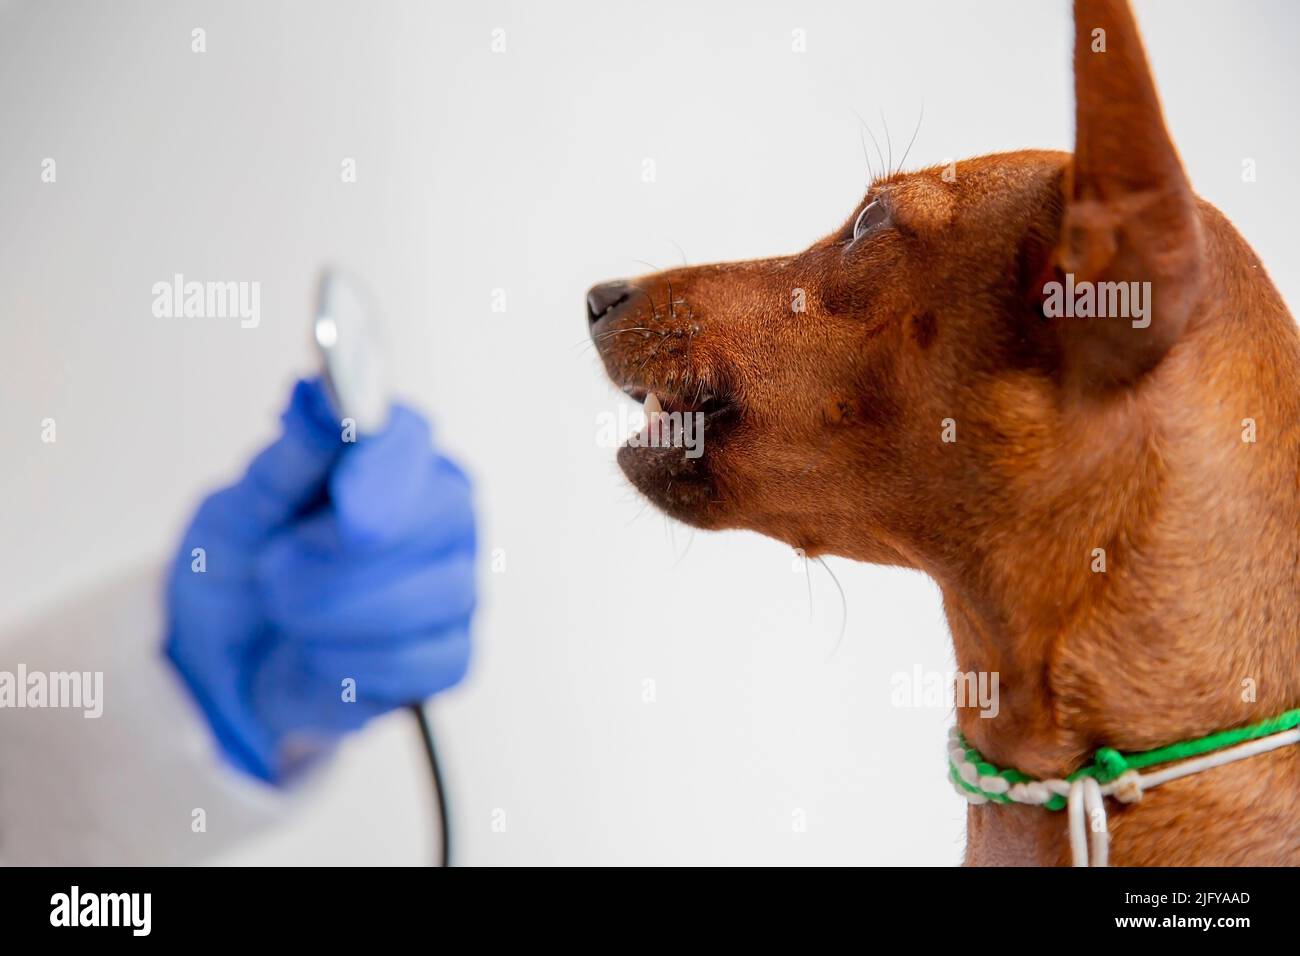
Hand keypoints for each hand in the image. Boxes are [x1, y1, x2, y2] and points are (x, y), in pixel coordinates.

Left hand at [164, 379, 475, 782]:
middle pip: (441, 514)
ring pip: (437, 593)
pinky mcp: (451, 654)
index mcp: (394, 456)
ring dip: (338, 611)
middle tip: (276, 569)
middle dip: (348, 556)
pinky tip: (318, 652)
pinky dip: (355, 661)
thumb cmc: (245, 563)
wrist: (226, 655)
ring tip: (285, 609)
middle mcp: (442, 511)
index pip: (412, 440)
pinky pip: (424, 659)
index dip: (384, 470)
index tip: (344, 502)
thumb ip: (291, 456)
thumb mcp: (243, 507)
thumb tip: (318, 394)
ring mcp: (455, 583)